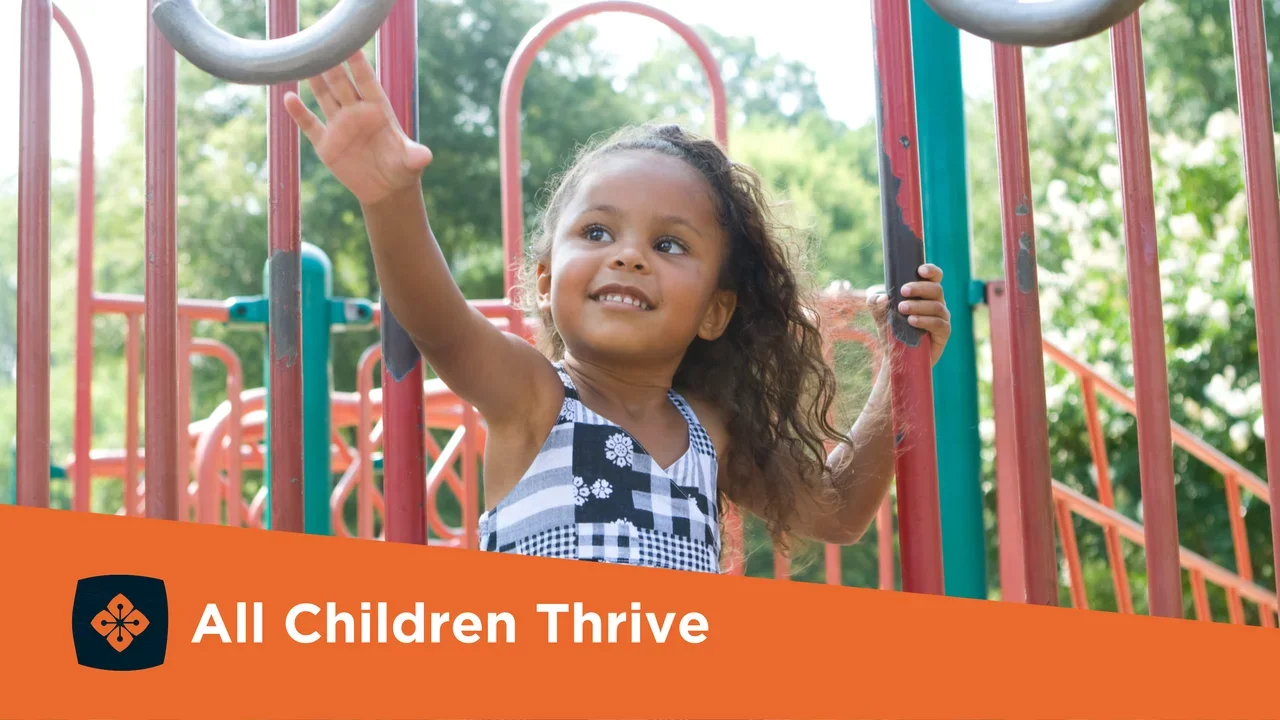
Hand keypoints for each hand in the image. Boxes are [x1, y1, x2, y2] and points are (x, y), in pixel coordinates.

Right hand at [283, 51, 433, 206]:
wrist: (386, 189)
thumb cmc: (402, 169)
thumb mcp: (411, 162)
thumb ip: (415, 156)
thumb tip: (426, 156)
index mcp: (378, 110)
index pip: (367, 81)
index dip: (358, 64)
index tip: (350, 43)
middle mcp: (357, 112)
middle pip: (342, 84)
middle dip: (332, 64)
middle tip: (320, 43)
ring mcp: (340, 126)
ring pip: (325, 97)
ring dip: (314, 81)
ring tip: (302, 60)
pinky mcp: (327, 144)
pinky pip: (310, 125)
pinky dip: (299, 113)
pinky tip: (288, 98)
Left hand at [867, 264, 950, 364]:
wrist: (896, 358)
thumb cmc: (891, 332)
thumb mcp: (879, 315)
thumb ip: (875, 303)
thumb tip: (883, 297)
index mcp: (925, 295)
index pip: (934, 278)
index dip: (931, 271)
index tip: (920, 269)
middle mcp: (937, 304)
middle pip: (936, 289)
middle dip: (920, 288)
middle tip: (903, 291)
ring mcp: (942, 319)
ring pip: (937, 306)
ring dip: (919, 305)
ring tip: (902, 309)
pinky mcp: (943, 334)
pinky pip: (939, 324)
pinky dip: (925, 320)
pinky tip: (912, 321)